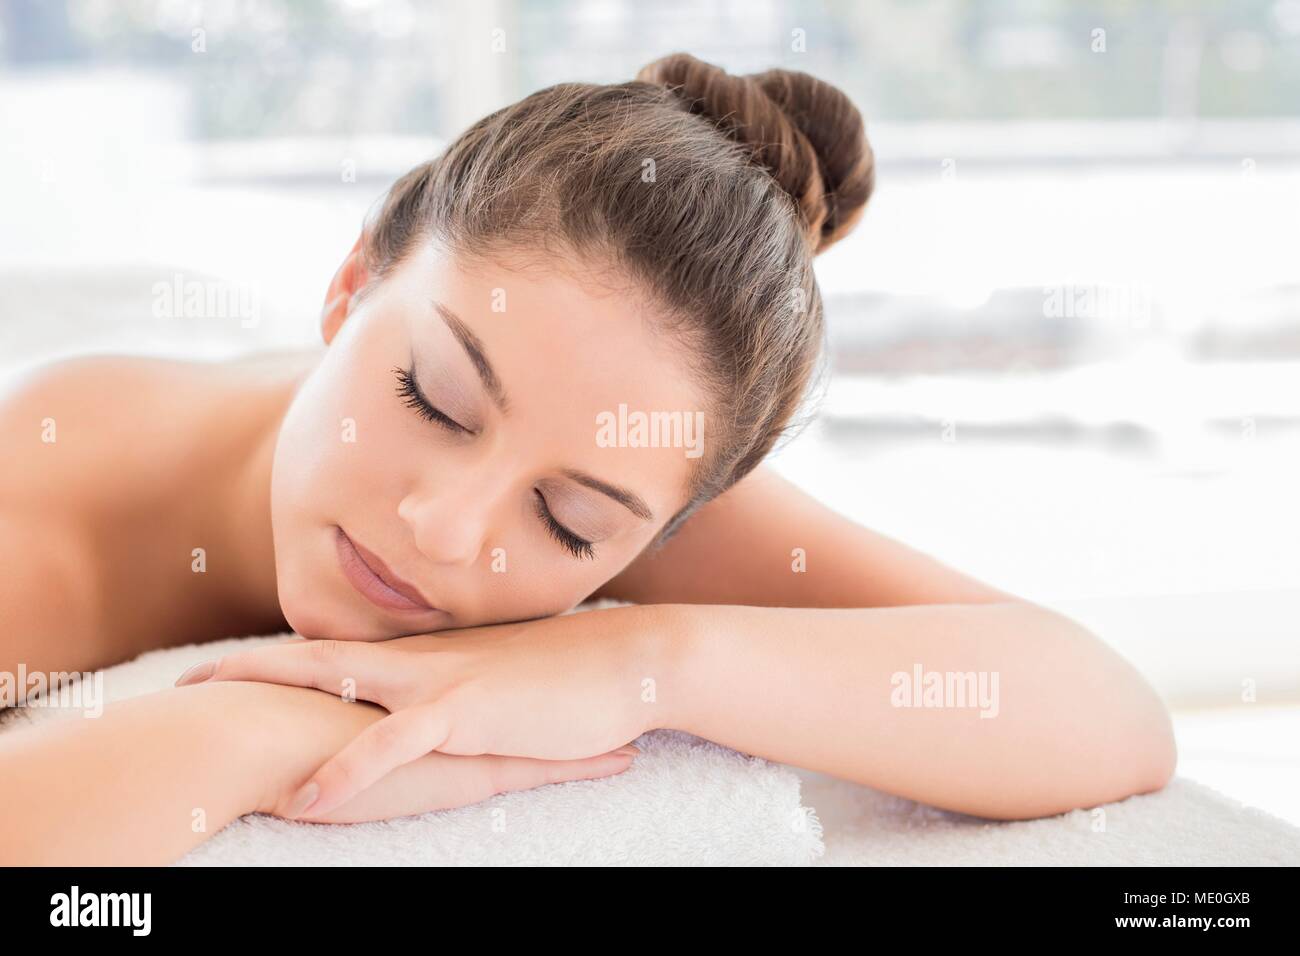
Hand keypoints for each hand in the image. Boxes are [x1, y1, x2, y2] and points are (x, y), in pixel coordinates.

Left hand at [177, 603, 682, 819]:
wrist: (628, 661)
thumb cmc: (571, 677)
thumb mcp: (506, 684)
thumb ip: (468, 693)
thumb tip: (445, 710)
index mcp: (428, 657)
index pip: (343, 651)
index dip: (285, 656)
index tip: (234, 664)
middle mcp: (422, 661)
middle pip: (318, 654)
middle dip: (250, 664)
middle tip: (187, 676)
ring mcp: (439, 683)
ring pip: (336, 684)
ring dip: (271, 695)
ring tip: (210, 717)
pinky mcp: (465, 714)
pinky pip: (392, 743)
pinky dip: (346, 770)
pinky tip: (308, 796)